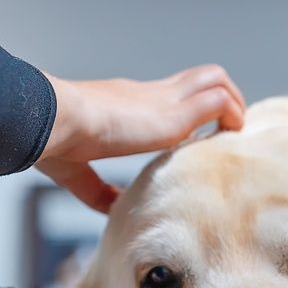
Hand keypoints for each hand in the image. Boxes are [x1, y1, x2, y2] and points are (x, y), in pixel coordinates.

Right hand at [37, 64, 245, 211]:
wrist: (54, 120)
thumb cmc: (55, 141)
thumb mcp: (76, 171)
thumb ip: (97, 190)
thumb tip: (112, 208)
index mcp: (128, 103)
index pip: (170, 97)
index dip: (190, 113)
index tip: (199, 138)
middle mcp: (150, 95)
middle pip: (199, 79)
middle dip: (222, 100)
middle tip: (226, 130)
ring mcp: (164, 100)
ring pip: (215, 79)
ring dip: (232, 103)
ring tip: (234, 132)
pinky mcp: (174, 113)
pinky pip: (219, 100)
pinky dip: (231, 115)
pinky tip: (230, 135)